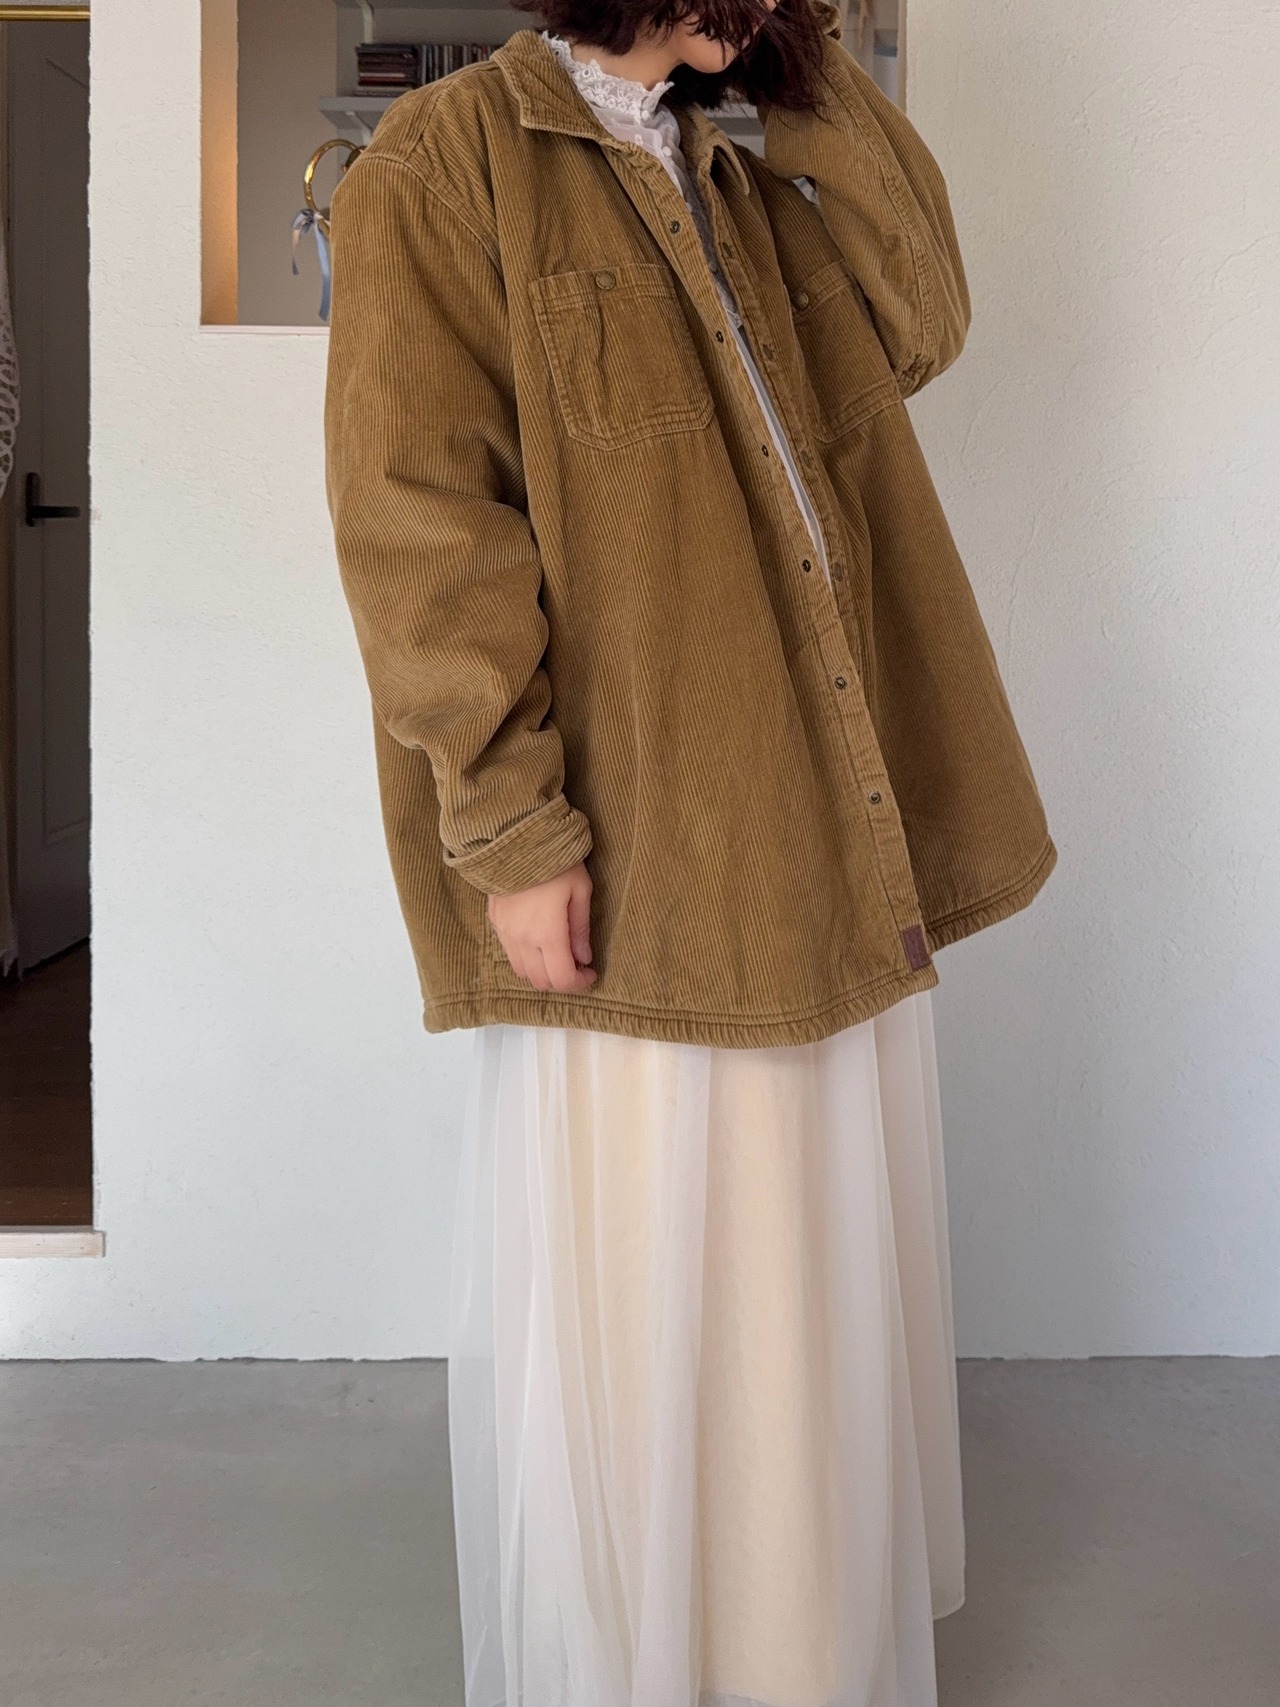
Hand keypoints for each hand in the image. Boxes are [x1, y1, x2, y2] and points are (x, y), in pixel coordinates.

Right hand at [487, 862, 597, 992]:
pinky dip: (526, 957)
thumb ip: (581, 929)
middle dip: (561, 980)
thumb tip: (584, 957)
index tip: (591, 973)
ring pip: (522, 971)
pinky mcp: (495, 923)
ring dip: (542, 971)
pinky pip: (510, 953)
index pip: (562, 979)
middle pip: (541, 981)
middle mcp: (522, 940)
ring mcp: (505, 933)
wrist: (515, 837)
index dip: (580, 983)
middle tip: (577, 964)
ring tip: (557, 953)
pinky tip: (539, 940)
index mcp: (547, 934)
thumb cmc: (555, 861)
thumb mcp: (580, 890)